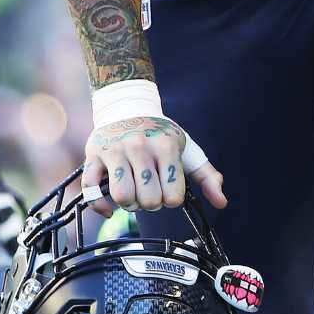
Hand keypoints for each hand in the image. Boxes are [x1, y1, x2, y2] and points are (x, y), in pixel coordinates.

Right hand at [84, 114, 225, 212]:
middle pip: (148, 200)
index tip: (167, 189)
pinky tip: (110, 207)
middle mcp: (139, 147)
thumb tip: (222, 202)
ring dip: (129, 205)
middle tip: (149, 191)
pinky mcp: (93, 156)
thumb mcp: (187, 149)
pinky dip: (101, 206)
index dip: (171, 199)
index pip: (173, 197)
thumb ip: (206, 175)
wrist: (127, 106)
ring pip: (122, 197)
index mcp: (165, 146)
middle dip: (151, 203)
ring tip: (133, 195)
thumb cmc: (160, 134)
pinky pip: (92, 191)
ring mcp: (114, 151)